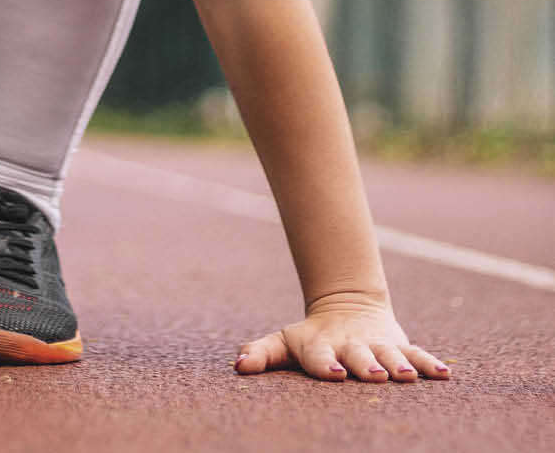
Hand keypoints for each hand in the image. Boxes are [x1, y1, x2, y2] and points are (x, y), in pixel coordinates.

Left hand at [234, 295, 451, 382]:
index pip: (321, 357)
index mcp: (322, 346)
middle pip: (359, 356)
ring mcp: (377, 345)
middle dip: (367, 365)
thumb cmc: (312, 337)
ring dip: (400, 365)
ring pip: (390, 354)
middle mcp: (351, 345)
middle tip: (376, 375)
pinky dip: (430, 364)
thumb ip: (263, 353)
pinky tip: (445, 375)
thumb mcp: (286, 342)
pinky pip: (417, 354)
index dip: (325, 364)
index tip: (333, 374)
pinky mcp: (398, 344)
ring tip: (409, 376)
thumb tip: (237, 364)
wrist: (346, 307)